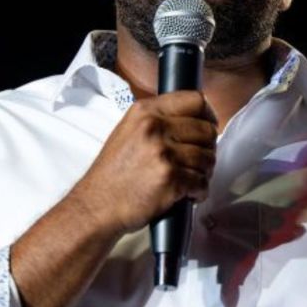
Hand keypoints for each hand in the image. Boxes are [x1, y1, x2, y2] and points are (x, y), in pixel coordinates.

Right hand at [71, 90, 218, 234]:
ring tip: (191, 178)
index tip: (209, 126)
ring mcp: (163, 153)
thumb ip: (159, 120)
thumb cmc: (113, 174)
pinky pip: (202, 182)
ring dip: (204, 172)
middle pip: (206, 130)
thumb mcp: (129, 131)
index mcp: (145, 112)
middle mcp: (154, 128)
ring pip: (208, 157)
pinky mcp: (171, 178)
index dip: (208, 115)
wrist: (96, 206)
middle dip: (208, 148)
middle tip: (199, 161)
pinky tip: (188, 194)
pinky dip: (199, 191)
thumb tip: (195, 120)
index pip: (195, 100)